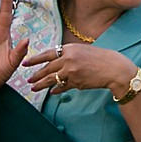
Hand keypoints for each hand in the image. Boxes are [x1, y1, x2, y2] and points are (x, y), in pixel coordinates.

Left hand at [23, 45, 139, 96]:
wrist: (115, 69)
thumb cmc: (102, 58)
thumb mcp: (84, 51)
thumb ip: (69, 55)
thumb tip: (56, 60)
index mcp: (69, 49)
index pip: (47, 54)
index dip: (35, 59)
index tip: (25, 63)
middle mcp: (68, 59)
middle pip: (47, 68)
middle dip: (36, 75)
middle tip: (29, 80)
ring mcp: (71, 71)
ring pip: (52, 79)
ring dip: (41, 85)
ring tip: (34, 88)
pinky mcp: (76, 82)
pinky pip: (62, 87)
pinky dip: (57, 89)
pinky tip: (52, 92)